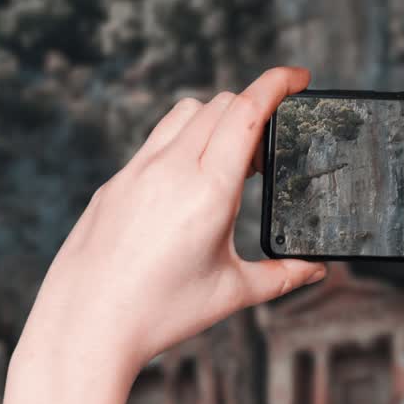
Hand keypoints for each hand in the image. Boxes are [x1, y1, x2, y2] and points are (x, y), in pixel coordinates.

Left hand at [0, 66, 325, 403]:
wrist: (84, 326)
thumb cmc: (159, 313)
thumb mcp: (231, 294)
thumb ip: (282, 276)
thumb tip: (318, 270)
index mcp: (209, 190)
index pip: (248, 110)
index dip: (278, 83)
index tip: (300, 77)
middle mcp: (172, 169)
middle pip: (221, 104)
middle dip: (254, 109)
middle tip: (271, 148)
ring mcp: (137, 171)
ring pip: (184, 113)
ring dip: (216, 118)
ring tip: (231, 161)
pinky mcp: (115, 183)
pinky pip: (155, 141)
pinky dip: (183, 141)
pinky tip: (188, 183)